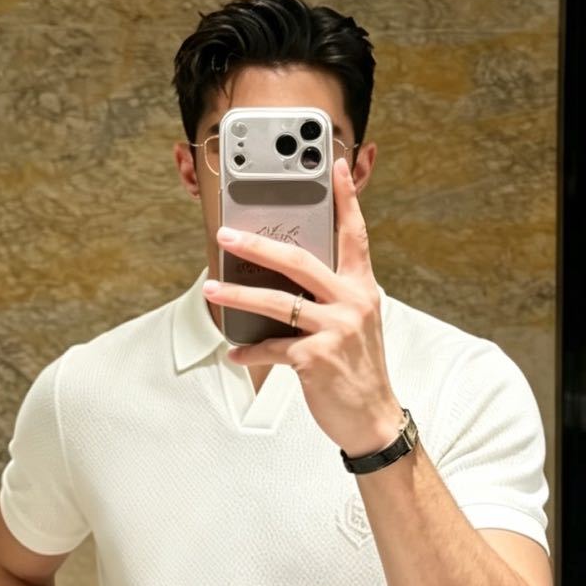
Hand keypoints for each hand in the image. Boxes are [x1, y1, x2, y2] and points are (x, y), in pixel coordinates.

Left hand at [204, 155, 403, 457]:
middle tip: (226, 234)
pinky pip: (271, 347)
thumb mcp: (356, 323)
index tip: (334, 167)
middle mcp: (352, 302)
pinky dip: (249, 350)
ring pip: (276, 302)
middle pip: (298, 262)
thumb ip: (332, 296)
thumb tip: (286, 279)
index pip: (355, 234)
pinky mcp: (316, 358)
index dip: (346, 199)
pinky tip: (235, 352)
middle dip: (257, 246)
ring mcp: (335, 330)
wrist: (373, 418)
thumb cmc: (359, 368)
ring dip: (237, 296)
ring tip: (211, 289)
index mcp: (361, 288)